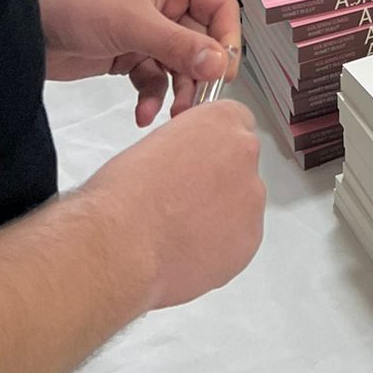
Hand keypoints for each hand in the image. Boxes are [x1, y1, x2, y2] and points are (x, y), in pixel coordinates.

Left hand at [31, 0, 240, 124]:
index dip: (227, 38)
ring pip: (179, 65)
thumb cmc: (79, 1)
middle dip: (199, 74)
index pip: (220, 7)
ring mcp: (147, 31)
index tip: (224, 72)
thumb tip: (220, 64)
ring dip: (178, 91)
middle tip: (197, 105)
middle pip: (202, 42)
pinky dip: (151, 97)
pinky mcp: (128, 55)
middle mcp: (167, 4)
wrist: (27, 23)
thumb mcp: (133, 23)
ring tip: (172, 117)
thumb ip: (179, 45)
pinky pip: (153, 79)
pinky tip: (142, 115)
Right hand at [79, 101, 265, 310]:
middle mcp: (244, 154)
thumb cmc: (123, 197)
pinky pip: (240, 240)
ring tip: (179, 233)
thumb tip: (185, 165)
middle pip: (240, 164)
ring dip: (220, 215)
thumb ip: (183, 147)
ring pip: (242, 205)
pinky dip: (219, 247)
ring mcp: (251, 199)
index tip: (198, 160)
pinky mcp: (250, 240)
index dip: (212, 144)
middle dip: (218, 181)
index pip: (234, 120)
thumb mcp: (151, 146)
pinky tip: (187, 252)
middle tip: (182, 202)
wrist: (121, 248)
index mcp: (219, 122)